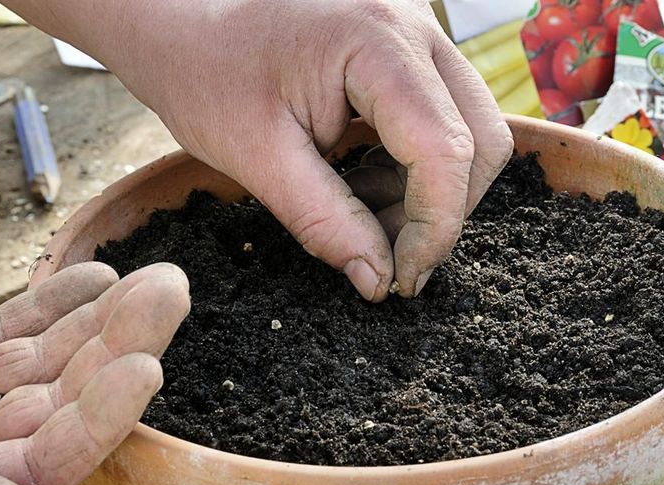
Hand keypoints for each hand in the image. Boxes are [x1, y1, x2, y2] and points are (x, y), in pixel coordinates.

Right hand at [0, 263, 189, 484]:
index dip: (97, 417)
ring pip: (38, 360)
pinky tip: (92, 276)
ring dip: (94, 319)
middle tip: (171, 292)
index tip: (145, 367)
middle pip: (59, 400)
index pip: (47, 462)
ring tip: (150, 277)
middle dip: (117, 345)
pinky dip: (41, 305)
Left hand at [5, 0, 513, 300]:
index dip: (434, 227)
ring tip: (359, 214)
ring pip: (470, 130)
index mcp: (376, 42)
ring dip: (429, 193)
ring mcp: (416, 34)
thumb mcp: (257, 158)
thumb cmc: (205, 74)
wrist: (181, 22)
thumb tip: (379, 280)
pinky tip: (362, 185)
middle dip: (442, 211)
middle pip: (481, 137)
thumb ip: (324, 222)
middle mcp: (413, 27)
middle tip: (387, 257)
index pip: (444, 148)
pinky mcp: (407, 51)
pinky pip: (444, 119)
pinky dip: (415, 169)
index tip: (400, 279)